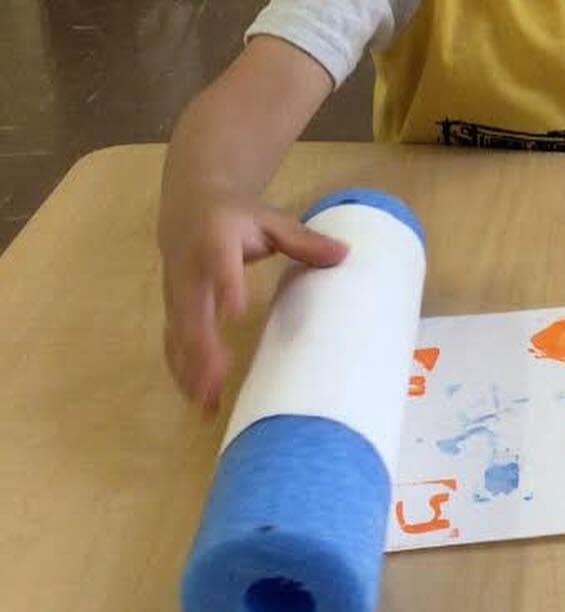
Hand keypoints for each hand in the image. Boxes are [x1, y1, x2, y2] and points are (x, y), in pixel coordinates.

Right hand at [161, 196, 348, 411]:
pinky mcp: (171, 311)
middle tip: (219, 380)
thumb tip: (345, 253)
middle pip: (191, 310)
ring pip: (177, 334)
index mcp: (216, 241)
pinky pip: (173, 345)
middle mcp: (189, 270)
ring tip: (209, 404)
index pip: (219, 263)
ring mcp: (175, 293)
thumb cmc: (238, 217)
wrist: (189, 207)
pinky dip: (184, 374)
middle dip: (202, 347)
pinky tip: (201, 402)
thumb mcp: (271, 220)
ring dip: (190, 370)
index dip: (225, 286)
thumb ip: (304, 239)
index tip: (235, 311)